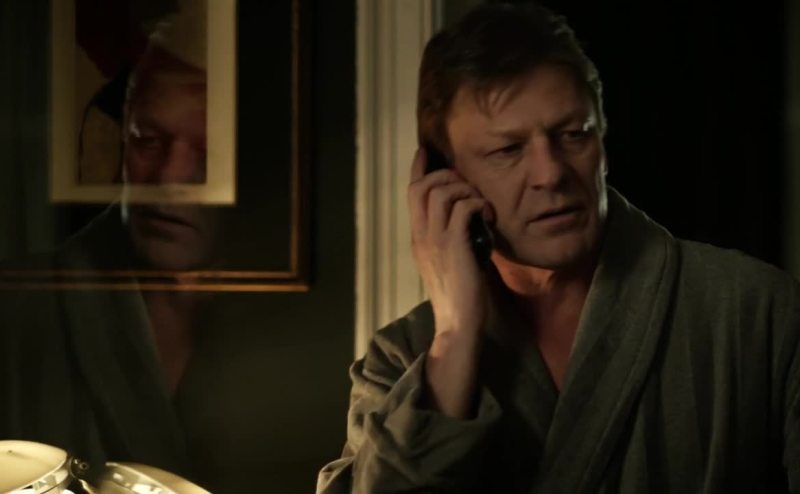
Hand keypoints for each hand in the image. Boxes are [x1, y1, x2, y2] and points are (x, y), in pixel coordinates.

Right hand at [407, 148, 493, 417]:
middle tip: (470, 189)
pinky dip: (479, 204)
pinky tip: (490, 217)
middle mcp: (421, 235)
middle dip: (449, 176)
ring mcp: (434, 240)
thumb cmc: (460, 295)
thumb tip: (468, 215)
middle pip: (423, 185)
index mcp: (418, 237)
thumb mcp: (449, 260)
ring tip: (482, 205)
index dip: (418, 167)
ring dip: (467, 190)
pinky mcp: (454, 246)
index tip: (426, 151)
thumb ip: (450, 236)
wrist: (458, 325)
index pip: (411, 192)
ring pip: (442, 191)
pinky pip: (463, 207)